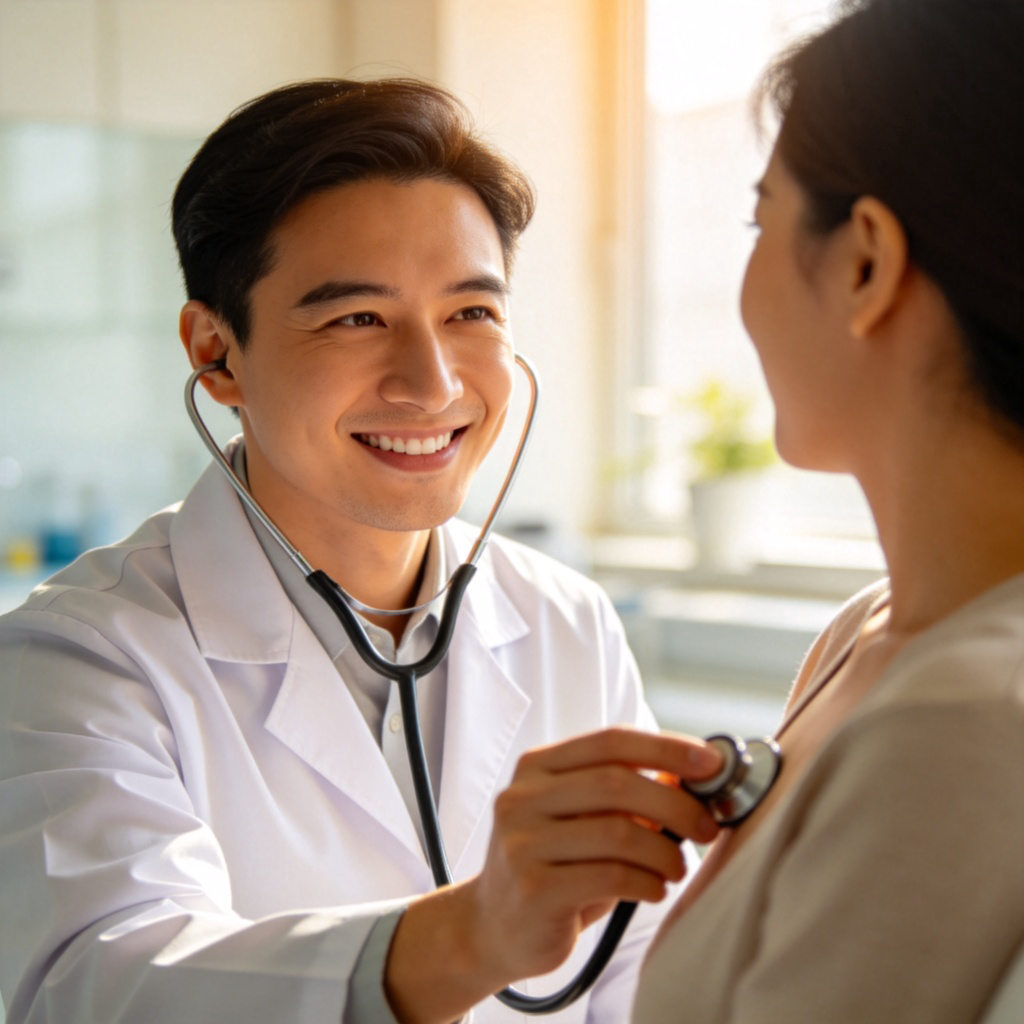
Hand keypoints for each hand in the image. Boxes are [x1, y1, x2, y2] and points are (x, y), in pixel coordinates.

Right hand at [384, 727, 721, 1022]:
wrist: (491, 927)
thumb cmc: (553, 867)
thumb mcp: (583, 820)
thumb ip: (624, 794)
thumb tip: (689, 771)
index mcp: (536, 767)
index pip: (610, 741)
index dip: (665, 748)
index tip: (711, 762)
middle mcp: (523, 797)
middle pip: (617, 783)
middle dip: (676, 802)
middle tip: (706, 826)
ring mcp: (523, 843)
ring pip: (619, 832)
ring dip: (664, 851)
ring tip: (676, 868)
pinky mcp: (533, 889)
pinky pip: (611, 876)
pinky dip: (647, 882)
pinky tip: (653, 889)